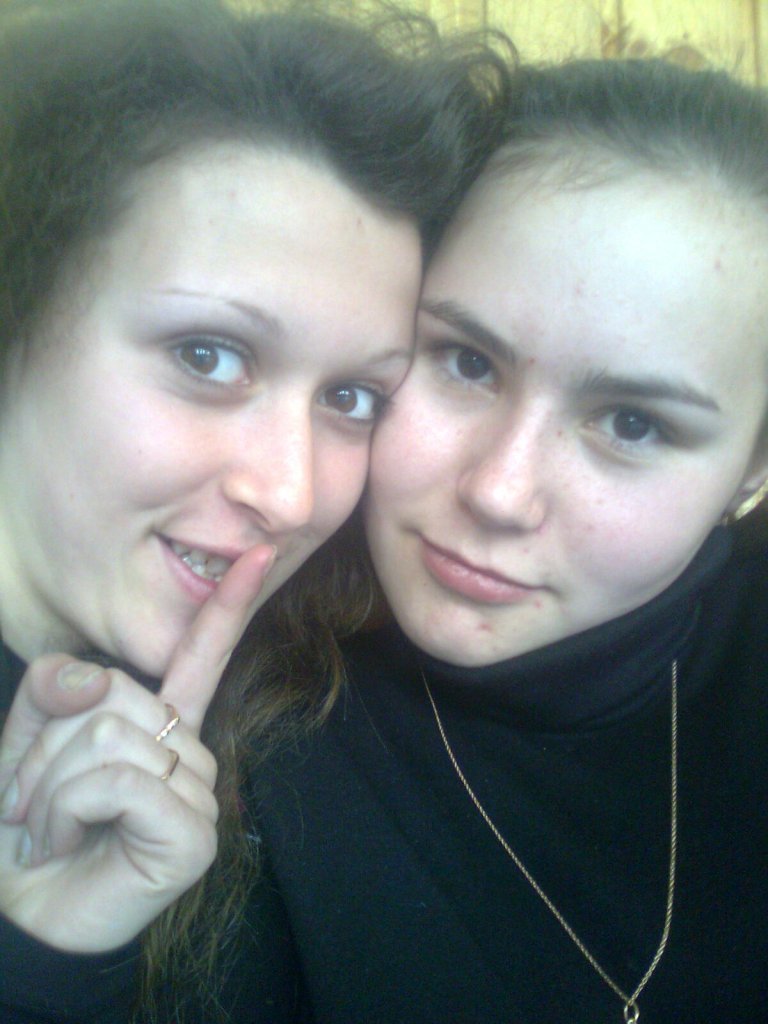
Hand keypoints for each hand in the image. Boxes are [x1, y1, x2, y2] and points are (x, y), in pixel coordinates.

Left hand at [0, 544, 274, 952]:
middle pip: (116, 697)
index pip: (201, 655)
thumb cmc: (27, 823)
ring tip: (46, 829)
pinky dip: (68, 810)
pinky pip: (121, 783)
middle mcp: (189, 752)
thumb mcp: (25, 740)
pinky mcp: (193, 835)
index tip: (260, 554)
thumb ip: (54, 689)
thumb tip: (95, 679)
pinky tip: (66, 844)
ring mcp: (198, 794)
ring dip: (49, 786)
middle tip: (32, 801)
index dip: (227, 605)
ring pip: (111, 738)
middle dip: (46, 748)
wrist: (12, 908)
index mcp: (160, 723)